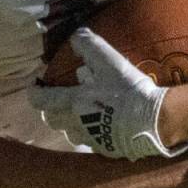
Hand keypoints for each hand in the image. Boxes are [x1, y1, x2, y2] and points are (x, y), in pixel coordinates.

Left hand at [28, 28, 187, 160]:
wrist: (154, 121)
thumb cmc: (129, 90)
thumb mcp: (109, 62)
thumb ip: (89, 46)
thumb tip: (75, 37)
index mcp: (74, 102)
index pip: (43, 100)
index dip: (34, 93)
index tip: (33, 87)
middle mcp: (78, 123)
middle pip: (53, 121)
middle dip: (51, 111)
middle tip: (56, 102)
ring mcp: (93, 139)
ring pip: (72, 134)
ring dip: (71, 124)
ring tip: (81, 114)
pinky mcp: (108, 149)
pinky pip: (93, 142)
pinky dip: (93, 133)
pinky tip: (105, 125)